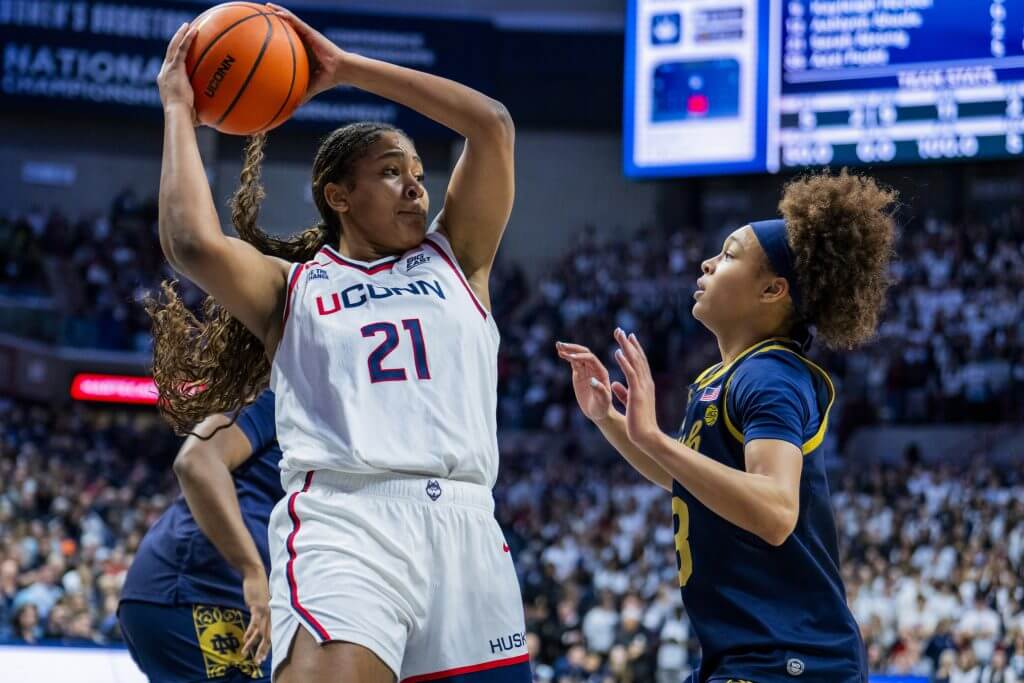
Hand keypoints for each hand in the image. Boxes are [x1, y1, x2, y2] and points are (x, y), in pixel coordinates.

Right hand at [157, 22, 198, 117]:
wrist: (178, 114)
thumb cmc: (185, 119)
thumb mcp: (192, 113)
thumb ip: (198, 112)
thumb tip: (210, 120)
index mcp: (167, 82)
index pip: (170, 66)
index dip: (175, 57)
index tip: (181, 51)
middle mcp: (164, 73)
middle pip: (170, 53)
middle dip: (176, 41)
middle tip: (182, 32)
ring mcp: (168, 69)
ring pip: (173, 47)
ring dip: (180, 35)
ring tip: (187, 25)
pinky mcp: (174, 67)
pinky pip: (181, 49)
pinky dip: (187, 38)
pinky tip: (194, 30)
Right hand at [241, 567, 270, 665]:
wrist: (256, 575)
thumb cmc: (259, 588)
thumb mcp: (262, 603)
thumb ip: (262, 612)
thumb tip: (259, 622)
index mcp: (273, 614)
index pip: (272, 633)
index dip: (268, 646)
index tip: (263, 658)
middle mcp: (271, 614)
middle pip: (268, 636)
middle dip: (263, 650)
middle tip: (258, 662)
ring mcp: (265, 611)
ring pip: (260, 631)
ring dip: (253, 644)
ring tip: (246, 653)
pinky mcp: (258, 607)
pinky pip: (254, 622)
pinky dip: (250, 632)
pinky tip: (246, 639)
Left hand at [265, 3, 346, 103]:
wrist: (340, 71)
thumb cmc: (327, 80)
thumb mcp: (309, 88)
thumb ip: (299, 96)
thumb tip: (290, 111)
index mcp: (301, 52)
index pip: (286, 43)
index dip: (274, 38)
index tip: (261, 36)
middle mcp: (303, 41)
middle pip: (285, 28)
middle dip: (273, 22)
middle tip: (259, 17)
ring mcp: (306, 35)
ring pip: (289, 20)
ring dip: (277, 13)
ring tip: (265, 6)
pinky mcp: (310, 32)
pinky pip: (295, 21)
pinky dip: (285, 15)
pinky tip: (275, 10)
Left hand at [612, 328, 662, 449]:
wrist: (646, 436)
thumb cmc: (639, 422)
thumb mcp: (629, 403)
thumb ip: (623, 392)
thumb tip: (614, 384)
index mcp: (645, 385)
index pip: (640, 364)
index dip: (634, 350)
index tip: (628, 338)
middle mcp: (646, 383)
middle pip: (638, 358)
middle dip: (629, 343)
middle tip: (622, 330)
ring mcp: (643, 387)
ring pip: (635, 362)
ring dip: (627, 347)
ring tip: (619, 335)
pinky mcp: (637, 393)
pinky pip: (630, 373)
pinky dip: (625, 361)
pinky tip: (618, 352)